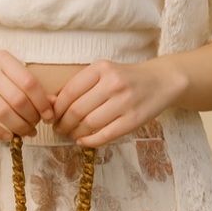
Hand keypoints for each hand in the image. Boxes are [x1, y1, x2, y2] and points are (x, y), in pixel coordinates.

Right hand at [0, 46, 54, 139]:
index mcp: (3, 59)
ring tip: (25, 132)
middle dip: (31, 117)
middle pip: (17, 99)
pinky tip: (7, 136)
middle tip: (35, 126)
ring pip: (1, 110)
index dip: (42, 103)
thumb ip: (25, 81)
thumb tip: (52, 102)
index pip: (29, 82)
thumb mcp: (3, 66)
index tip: (49, 116)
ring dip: (17, 126)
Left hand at [51, 58, 186, 146]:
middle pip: (77, 110)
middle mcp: (113, 83)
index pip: (69, 92)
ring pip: (89, 124)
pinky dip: (90, 141)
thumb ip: (79, 85)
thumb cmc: (126, 78)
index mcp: (102, 68)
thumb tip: (49, 103)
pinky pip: (106, 135)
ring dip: (74, 133)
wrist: (162, 81)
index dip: (56, 108)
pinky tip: (83, 141)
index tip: (51, 116)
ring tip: (71, 134)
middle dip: (63, 123)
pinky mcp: (134, 119)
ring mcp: (125, 102)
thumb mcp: (103, 73)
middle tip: (58, 128)